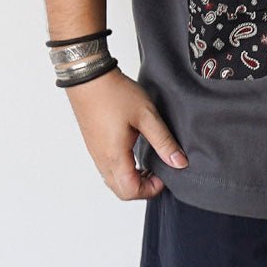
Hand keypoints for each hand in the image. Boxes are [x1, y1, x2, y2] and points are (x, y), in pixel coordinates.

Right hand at [65, 68, 187, 199]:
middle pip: (121, 191)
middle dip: (142, 188)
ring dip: (132, 179)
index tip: (164, 174)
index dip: (151, 189)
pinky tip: (135, 154)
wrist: (88, 75)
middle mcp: (102, 159)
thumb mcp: (146, 116)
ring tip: (149, 163)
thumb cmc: (113, 93)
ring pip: (113, 180)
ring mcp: (95, 152)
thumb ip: (164, 142)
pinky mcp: (93, 144)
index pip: (131, 191)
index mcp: (114, 156)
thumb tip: (179, 163)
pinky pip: (108, 168)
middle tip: (158, 172)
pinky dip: (123, 170)